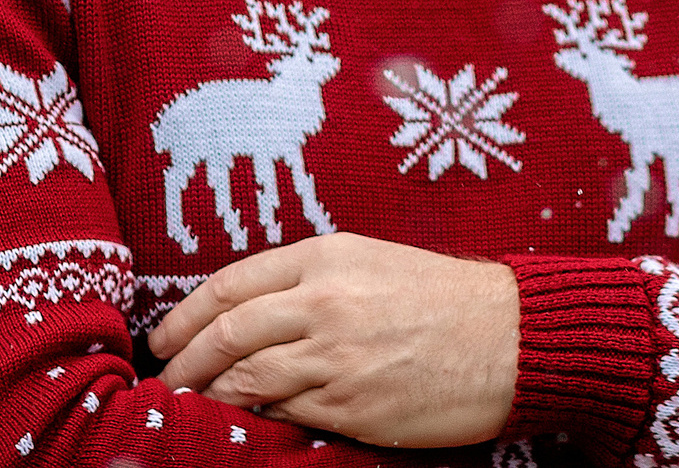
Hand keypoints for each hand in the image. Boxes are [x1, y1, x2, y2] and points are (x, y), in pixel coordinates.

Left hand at [150, 232, 517, 447]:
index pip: (230, 284)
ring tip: (193, 407)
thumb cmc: (449, 298)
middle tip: (167, 381)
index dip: (185, 316)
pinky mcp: (351, 404)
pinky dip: (255, 418)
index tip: (164, 339)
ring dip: (210, 396)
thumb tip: (250, 313)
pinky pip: (283, 414)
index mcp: (330, 256)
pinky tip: (244, 422)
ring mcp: (336, 356)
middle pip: (226, 333)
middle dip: (183, 363)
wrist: (514, 336)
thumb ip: (314, 280)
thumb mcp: (376, 263)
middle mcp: (325, 300)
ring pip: (245, 378)